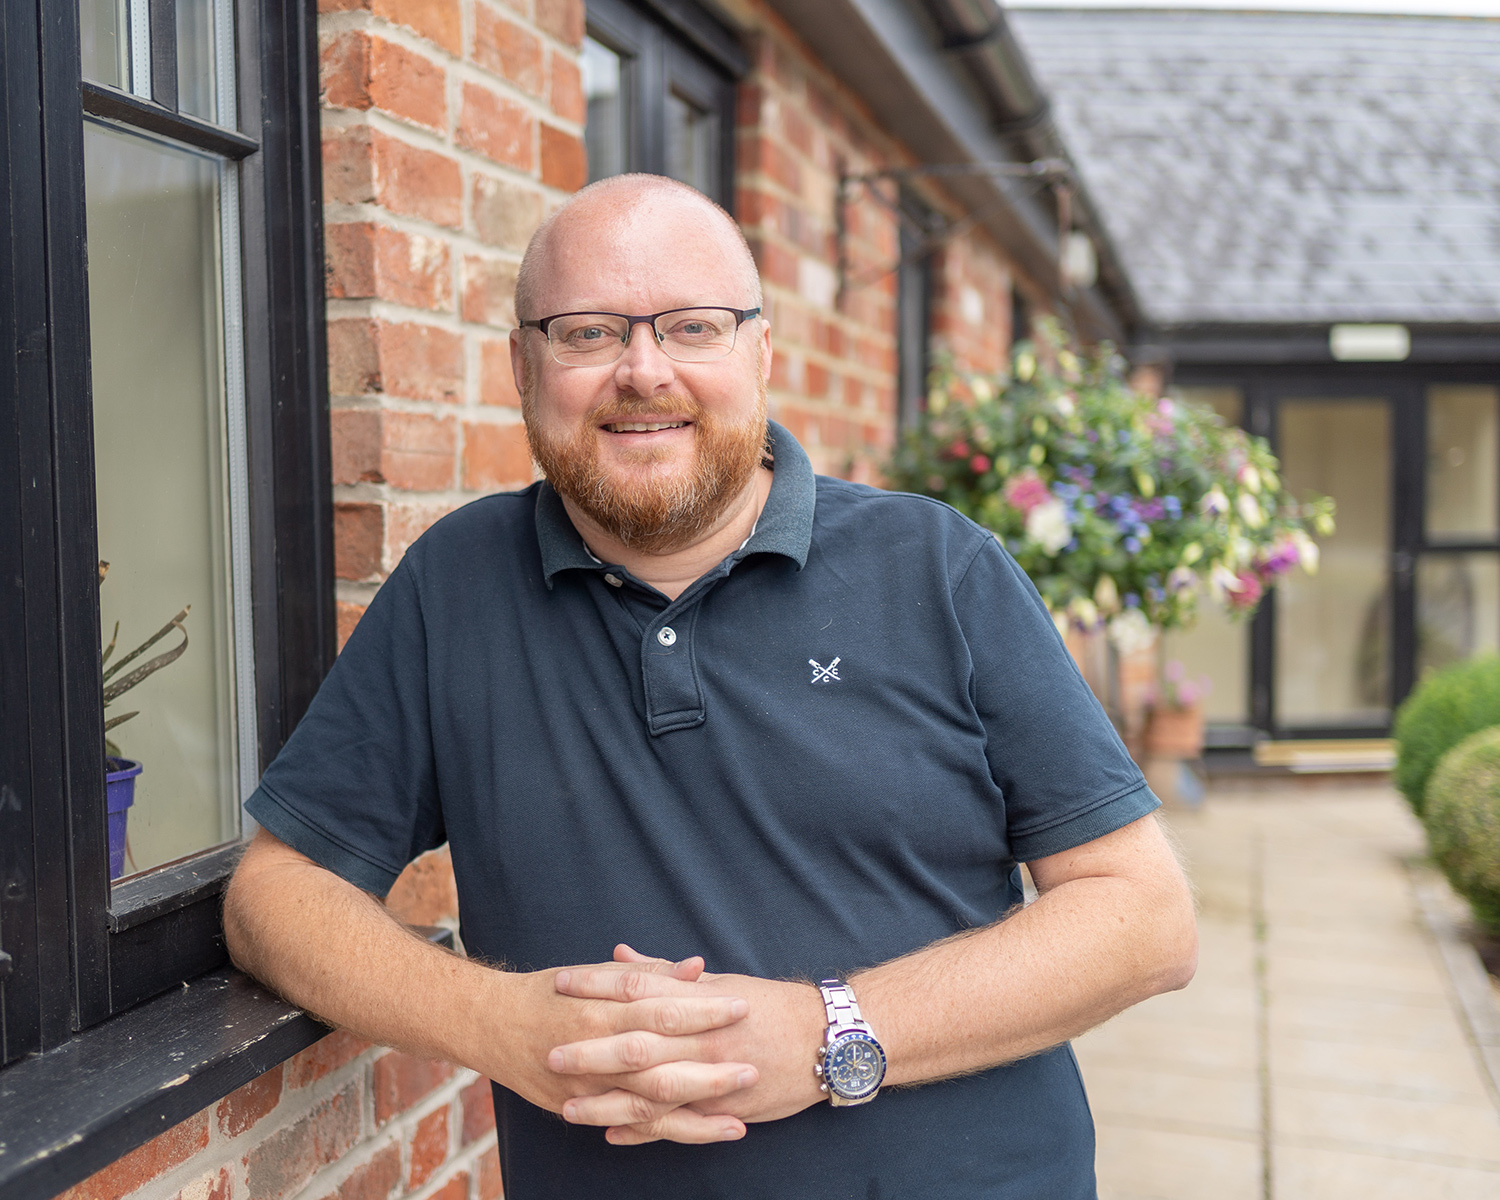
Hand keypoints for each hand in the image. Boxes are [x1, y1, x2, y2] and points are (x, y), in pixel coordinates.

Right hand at [487, 951, 757, 1144]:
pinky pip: (630, 1127)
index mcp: (602, 1009)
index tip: (742, 1008)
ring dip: (696, 1115)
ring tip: (739, 1121)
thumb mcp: (599, 974)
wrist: (491, 1023)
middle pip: (659, 1065)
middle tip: (753, 1069)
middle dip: (709, 1071)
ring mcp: (587, 1088)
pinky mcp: (581, 1110)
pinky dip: (665, 1133)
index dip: (703, 1011)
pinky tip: (699, 1135)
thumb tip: (698, 967)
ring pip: (648, 1108)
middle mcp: (595, 1051)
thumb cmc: (553, 991)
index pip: (661, 1010)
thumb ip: (650, 973)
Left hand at [550, 945, 826, 1143]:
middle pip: (637, 1044)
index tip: (560, 984)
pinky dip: (644, 1131)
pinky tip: (612, 1134)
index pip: (638, 988)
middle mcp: (703, 1038)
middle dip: (591, 1050)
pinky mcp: (724, 1109)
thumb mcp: (719, 981)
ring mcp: (713, 1077)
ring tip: (568, 1106)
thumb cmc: (770, 1005)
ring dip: (607, 1101)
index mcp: (699, 999)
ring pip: (651, 1092)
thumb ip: (665, 972)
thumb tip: (620, 954)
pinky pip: (677, 1124)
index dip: (596, 987)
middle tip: (550, 1051)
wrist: (825, 1039)